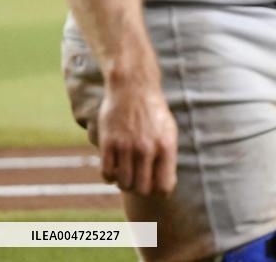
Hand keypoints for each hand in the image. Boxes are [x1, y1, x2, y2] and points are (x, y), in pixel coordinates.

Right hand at [97, 77, 177, 196]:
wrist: (133, 86)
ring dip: (124, 182)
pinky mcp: (108, 143)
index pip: (164, 186)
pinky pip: (107, 174)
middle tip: (138, 177)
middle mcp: (147, 148)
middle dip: (140, 188)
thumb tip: (165, 187)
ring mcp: (126, 146)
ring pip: (123, 184)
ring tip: (126, 171)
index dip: (159, 189)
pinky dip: (110, 176)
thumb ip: (167, 157)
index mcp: (166, 145)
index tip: (154, 183)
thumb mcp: (169, 130)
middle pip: (142, 189)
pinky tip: (114, 166)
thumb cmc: (153, 111)